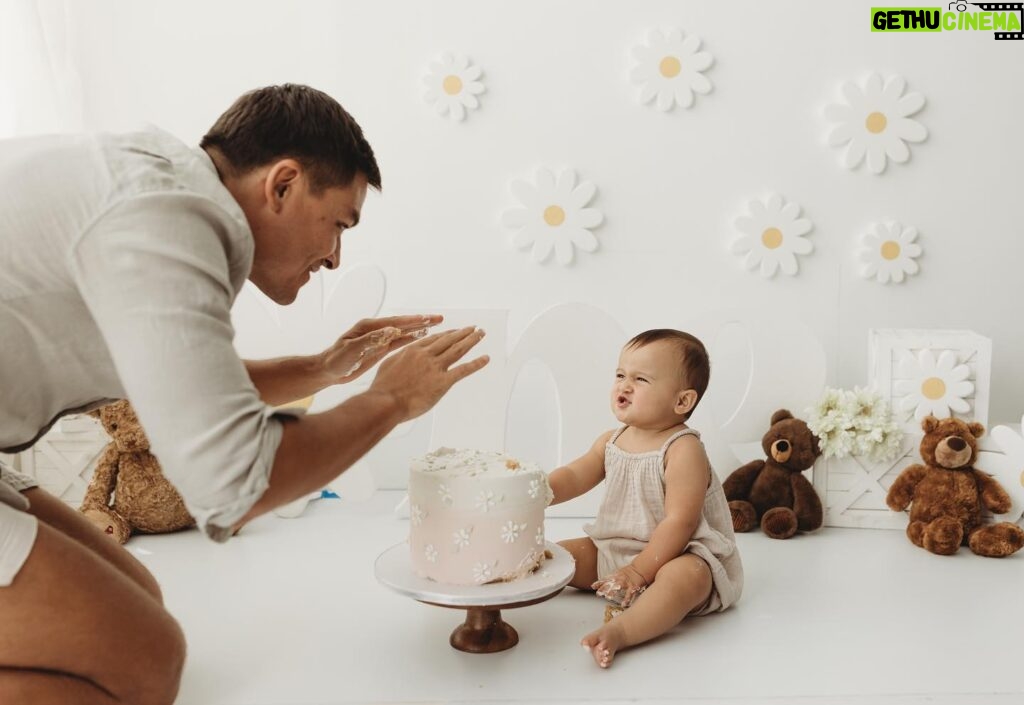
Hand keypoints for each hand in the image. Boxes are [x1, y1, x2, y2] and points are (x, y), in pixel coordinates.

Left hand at [321, 315, 441, 383]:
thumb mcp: (351, 349)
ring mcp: (378, 339)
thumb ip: (371, 340)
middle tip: (439, 318)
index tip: (428, 319)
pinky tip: (422, 338)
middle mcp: (375, 330)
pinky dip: (411, 339)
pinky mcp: (379, 348)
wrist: (327, 371)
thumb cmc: (336, 360)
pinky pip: (398, 342)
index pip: (395, 322)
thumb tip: (391, 330)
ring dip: (419, 329)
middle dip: (421, 321)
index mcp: (368, 327)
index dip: (413, 321)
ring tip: (436, 325)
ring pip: (403, 332)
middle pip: (402, 324)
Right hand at [369, 326, 489, 421]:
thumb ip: (401, 357)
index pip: (435, 339)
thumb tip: (406, 355)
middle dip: (463, 333)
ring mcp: (436, 368)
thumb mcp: (389, 364)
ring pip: (458, 350)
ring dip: (472, 340)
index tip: (456, 331)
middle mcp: (426, 355)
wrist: (386, 402)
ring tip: (481, 334)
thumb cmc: (383, 387)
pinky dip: (476, 363)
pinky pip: (463, 370)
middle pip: (449, 340)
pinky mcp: (443, 382)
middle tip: (474, 328)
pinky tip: (486, 358)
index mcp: (413, 350)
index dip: (448, 334)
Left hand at [591, 564, 647, 607]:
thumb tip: (599, 584)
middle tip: (598, 594)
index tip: (592, 587)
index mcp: (615, 576)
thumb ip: (609, 579)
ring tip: (608, 597)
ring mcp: (626, 582)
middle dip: (604, 588)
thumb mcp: (617, 574)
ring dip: (613, 592)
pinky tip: (624, 604)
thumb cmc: (628, 573)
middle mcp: (619, 579)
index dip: (599, 583)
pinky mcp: (633, 587)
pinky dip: (627, 599)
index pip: (605, 579)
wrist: (640, 569)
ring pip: (618, 587)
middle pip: (610, 583)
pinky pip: (629, 594)